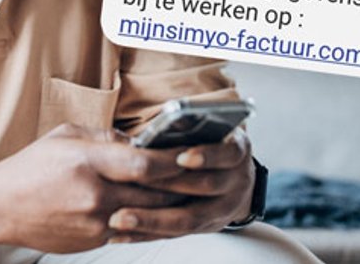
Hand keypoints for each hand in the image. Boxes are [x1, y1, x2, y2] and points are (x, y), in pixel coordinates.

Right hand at [0, 123, 190, 252]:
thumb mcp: (66, 136)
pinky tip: (160, 211)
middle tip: (204, 174)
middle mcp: (94, 195)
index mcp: (87, 162)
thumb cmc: (31, 167)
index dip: (173, 160)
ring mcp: (95, 222)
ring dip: (171, 205)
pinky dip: (148, 220)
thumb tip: (139, 141)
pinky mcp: (93, 240)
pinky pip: (131, 230)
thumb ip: (105, 137)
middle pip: (153, 192)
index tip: (191, 153)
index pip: (143, 163)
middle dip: (182, 184)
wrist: (0, 207)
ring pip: (147, 214)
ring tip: (191, 194)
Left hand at [106, 126, 254, 242]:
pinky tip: (123, 234)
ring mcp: (224, 209)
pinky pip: (177, 235)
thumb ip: (191, 127)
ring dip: (153, 219)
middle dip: (170, 185)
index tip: (182, 157)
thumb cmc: (212, 143)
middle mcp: (236, 181)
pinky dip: (148, 234)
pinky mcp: (206, 228)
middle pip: (206, 186)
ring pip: (190, 219)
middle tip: (137, 182)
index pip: (228, 152)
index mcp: (237, 150)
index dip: (206, 156)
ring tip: (122, 217)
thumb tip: (166, 123)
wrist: (237, 179)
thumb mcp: (211, 129)